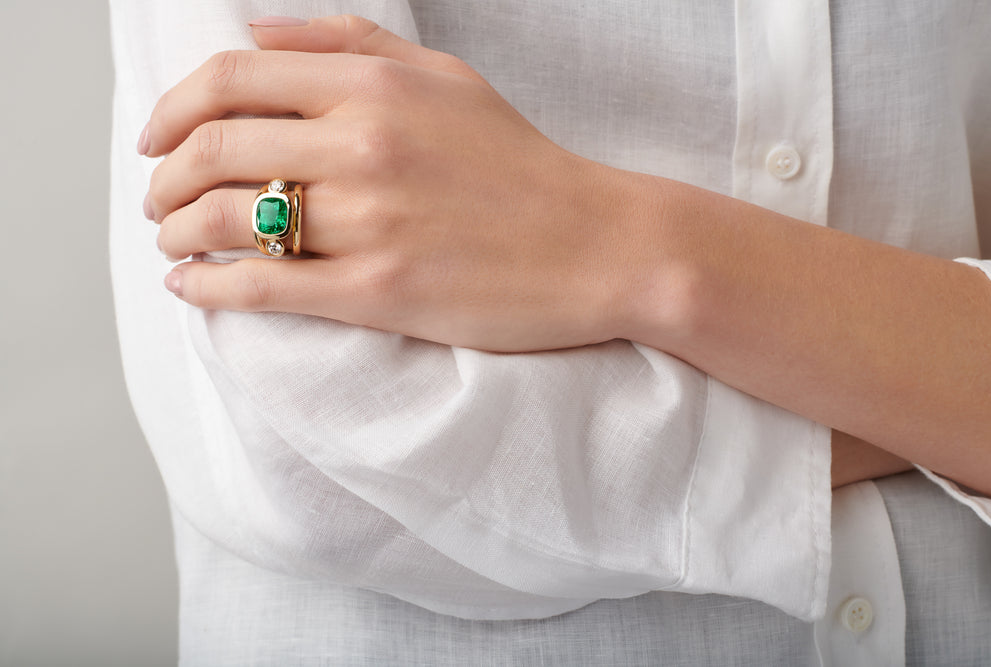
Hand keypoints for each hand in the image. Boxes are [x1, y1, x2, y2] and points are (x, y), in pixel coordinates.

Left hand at [145, 15, 645, 351]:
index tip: (157, 138)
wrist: (599, 245)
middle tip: (158, 197)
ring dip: (177, 232)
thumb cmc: (521, 164)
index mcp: (374, 86)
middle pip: (214, 150)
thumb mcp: (446, 78)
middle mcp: (363, 145)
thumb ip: (349, 43)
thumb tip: (255, 32)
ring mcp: (370, 222)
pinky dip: (209, 288)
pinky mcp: (380, 292)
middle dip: (164, 177)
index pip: (230, 80)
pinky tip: (191, 287)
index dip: (172, 109)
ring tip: (171, 241)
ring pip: (228, 222)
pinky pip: (264, 290)